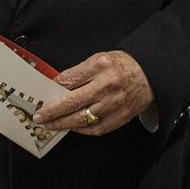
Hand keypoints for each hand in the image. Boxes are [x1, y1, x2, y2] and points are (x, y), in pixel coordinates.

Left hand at [35, 50, 153, 134]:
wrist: (150, 73)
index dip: (52, 90)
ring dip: (63, 124)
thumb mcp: (99, 59)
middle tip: (39, 117)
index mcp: (99, 65)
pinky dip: (82, 130)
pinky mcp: (121, 117)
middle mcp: (106, 85)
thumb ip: (80, 72)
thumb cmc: (123, 65)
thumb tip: (58, 86)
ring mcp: (114, 103)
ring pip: (82, 119)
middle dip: (51, 112)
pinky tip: (73, 127)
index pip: (68, 80)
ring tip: (51, 125)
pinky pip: (96, 129)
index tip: (42, 97)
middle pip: (72, 102)